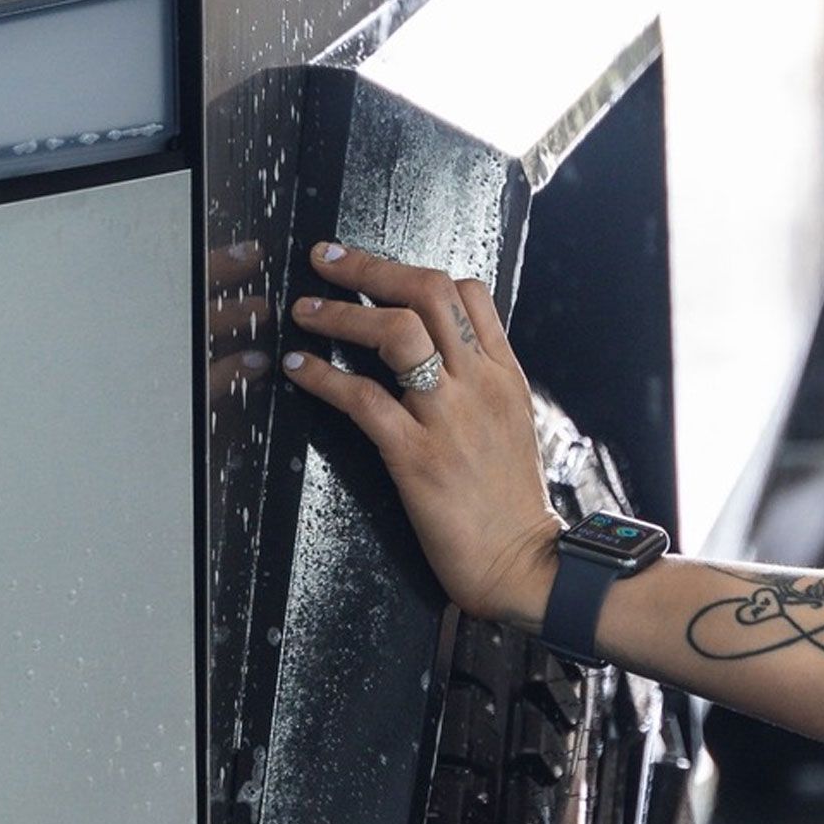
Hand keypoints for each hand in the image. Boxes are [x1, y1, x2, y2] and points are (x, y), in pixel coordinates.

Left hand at [282, 242, 562, 627]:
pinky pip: (363, 399)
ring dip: (342, 312)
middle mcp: (479, 386)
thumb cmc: (512, 508)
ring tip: (306, 310)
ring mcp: (450, 419)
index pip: (468, 293)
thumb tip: (445, 359)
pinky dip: (323, 377)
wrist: (525, 565)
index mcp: (504, 377)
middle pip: (429, 293)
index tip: (377, 270)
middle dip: (370, 268)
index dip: (414, 270)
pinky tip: (299, 369)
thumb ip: (482, 387)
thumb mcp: (513, 429)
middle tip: (328, 259)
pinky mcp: (418, 457)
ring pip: (396, 332)